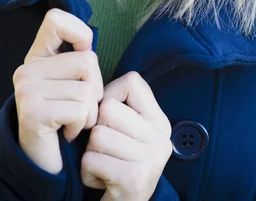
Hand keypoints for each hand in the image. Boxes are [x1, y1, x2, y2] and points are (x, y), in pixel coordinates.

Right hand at [13, 8, 102, 173]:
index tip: (83, 53)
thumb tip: (89, 40)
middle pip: (88, 60)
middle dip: (96, 87)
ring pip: (87, 87)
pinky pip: (80, 108)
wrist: (45, 162)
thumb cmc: (67, 118)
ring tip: (73, 121)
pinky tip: (67, 132)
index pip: (56, 19)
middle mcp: (26, 70)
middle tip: (79, 106)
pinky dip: (82, 123)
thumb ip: (78, 57)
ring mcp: (26, 90)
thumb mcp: (71, 81)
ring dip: (90, 110)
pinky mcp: (33, 113)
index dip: (80, 32)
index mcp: (37, 56)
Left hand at [81, 71, 172, 200]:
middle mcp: (161, 137)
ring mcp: (151, 158)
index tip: (110, 120)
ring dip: (90, 154)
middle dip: (96, 131)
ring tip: (105, 166)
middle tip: (106, 151)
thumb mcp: (128, 134)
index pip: (131, 81)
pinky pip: (91, 160)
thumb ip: (120, 107)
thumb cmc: (117, 166)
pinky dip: (88, 173)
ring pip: (97, 135)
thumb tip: (93, 85)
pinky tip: (103, 181)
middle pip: (108, 109)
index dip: (110, 95)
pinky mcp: (135, 178)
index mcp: (159, 121)